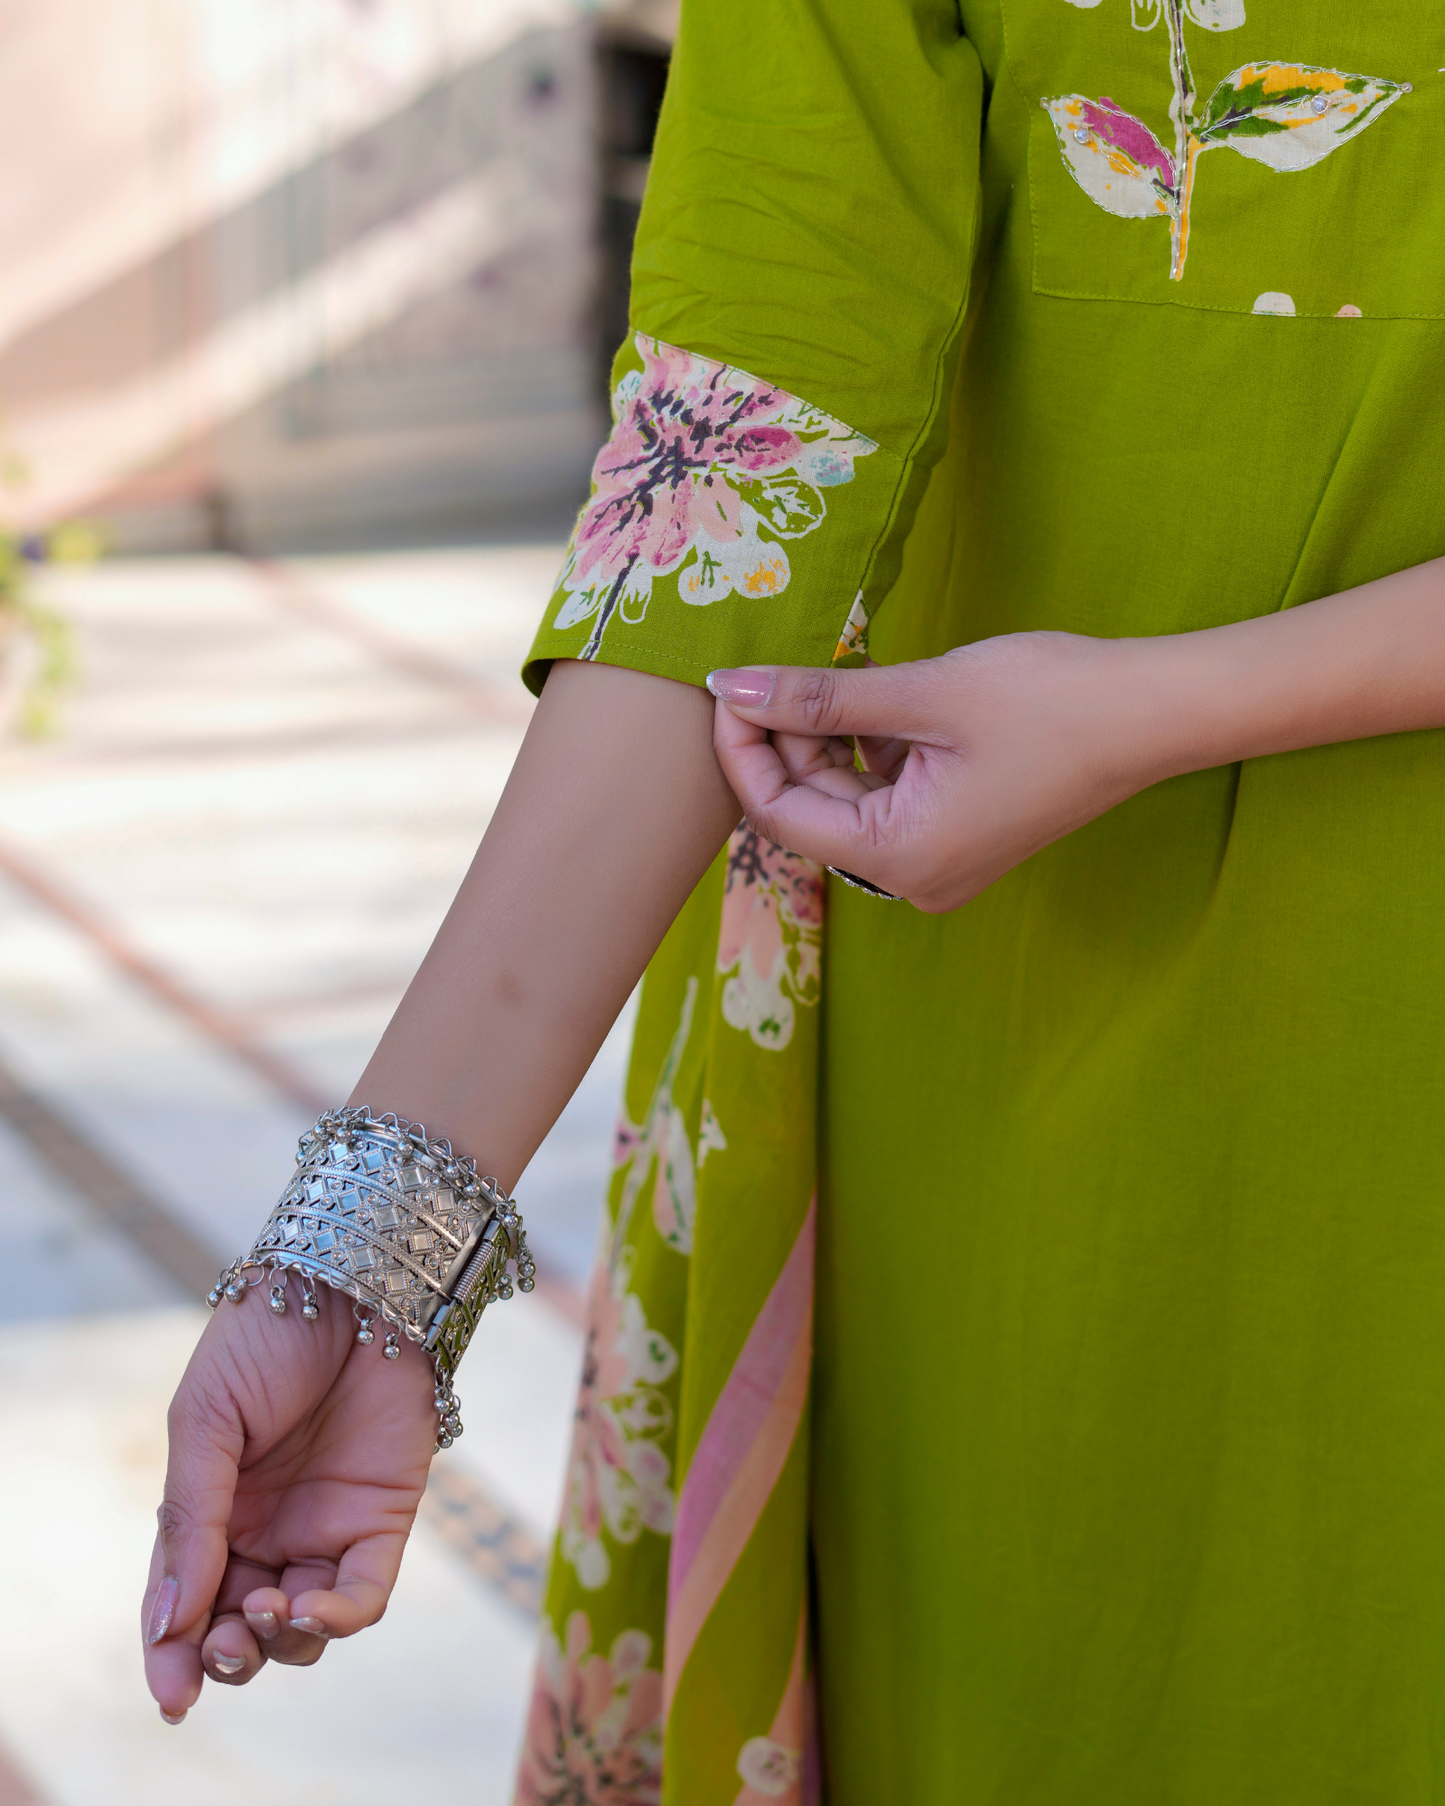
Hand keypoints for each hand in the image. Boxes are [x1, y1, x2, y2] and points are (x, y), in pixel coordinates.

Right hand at [142, 1283, 435, 1721]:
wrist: (350, 1286)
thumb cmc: (265, 1340)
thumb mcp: (204, 1424)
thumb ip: (192, 1519)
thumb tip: (168, 1621)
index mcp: (212, 1510)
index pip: (185, 1601)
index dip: (172, 1654)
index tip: (172, 1695)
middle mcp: (267, 1530)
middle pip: (241, 1628)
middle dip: (226, 1656)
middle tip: (222, 1646)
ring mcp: (325, 1529)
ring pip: (301, 1629)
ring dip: (278, 1643)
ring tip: (266, 1611)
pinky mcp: (382, 1521)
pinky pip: (362, 1596)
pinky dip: (337, 1618)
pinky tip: (310, 1608)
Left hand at [708, 632, 1189, 912]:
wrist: (1153, 712)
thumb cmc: (1050, 702)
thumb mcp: (922, 695)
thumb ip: (820, 699)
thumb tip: (733, 690)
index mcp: (899, 859)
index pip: (780, 814)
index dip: (742, 749)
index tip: (725, 685)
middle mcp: (913, 878)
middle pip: (812, 807)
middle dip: (788, 736)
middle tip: (777, 662)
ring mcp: (938, 860)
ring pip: (848, 796)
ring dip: (831, 735)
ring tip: (841, 670)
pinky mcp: (959, 833)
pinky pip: (889, 793)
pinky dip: (872, 744)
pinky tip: (879, 693)